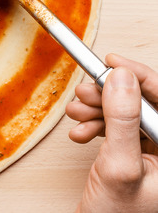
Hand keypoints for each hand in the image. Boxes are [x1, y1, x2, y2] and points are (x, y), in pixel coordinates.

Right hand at [66, 53, 157, 212]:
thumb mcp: (118, 164)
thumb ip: (122, 119)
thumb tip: (122, 78)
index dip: (140, 76)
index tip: (113, 63)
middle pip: (144, 104)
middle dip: (110, 95)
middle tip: (86, 91)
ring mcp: (153, 155)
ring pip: (127, 114)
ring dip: (97, 110)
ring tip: (76, 114)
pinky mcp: (135, 158)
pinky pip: (117, 129)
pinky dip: (95, 126)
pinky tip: (80, 133)